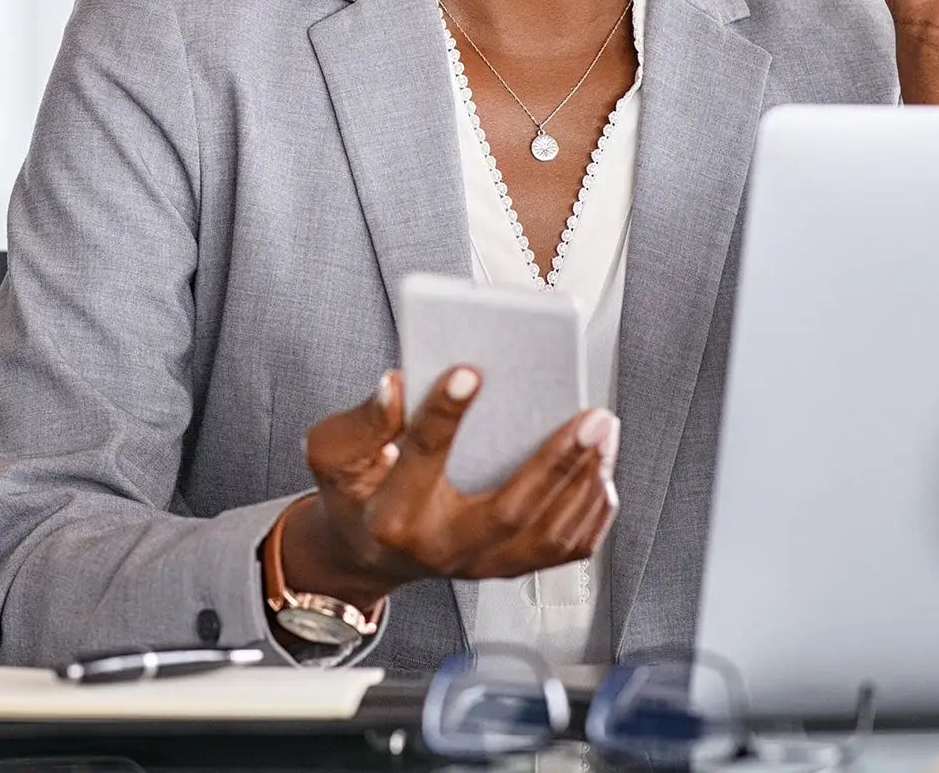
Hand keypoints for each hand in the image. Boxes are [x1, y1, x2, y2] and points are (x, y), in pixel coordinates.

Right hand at [271, 366, 619, 610]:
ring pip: (546, 534)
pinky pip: (564, 550)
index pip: (421, 458)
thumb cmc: (358, 492)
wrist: (368, 552)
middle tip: (591, 415)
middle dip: (557, 461)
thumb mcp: (335, 453)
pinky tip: (602, 469)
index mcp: (393, 515)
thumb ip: (362, 422)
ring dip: (585, 480)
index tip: (469, 371)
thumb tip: (394, 386)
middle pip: (509, 511)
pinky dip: (591, 510)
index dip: (442, 414)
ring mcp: (480, 564)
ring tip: (603, 430)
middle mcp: (441, 547)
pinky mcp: (508, 566)